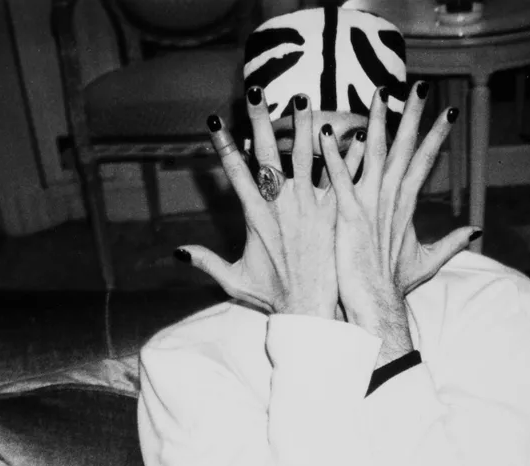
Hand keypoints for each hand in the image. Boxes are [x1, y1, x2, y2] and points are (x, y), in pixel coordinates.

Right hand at [174, 90, 363, 319]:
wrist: (309, 310)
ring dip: (303, 126)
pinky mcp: (332, 214)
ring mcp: (308, 208)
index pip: (236, 173)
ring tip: (303, 98)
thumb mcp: (233, 280)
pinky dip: (345, 155)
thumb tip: (178, 253)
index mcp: (255, 217)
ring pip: (305, 158)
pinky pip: (340, 179)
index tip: (215, 121)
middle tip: (257, 91)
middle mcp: (280, 207)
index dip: (225, 146)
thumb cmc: (272, 297)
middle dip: (261, 121)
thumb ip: (207, 262)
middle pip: (268, 155)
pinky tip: (351, 132)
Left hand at [320, 84, 478, 355]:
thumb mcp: (427, 261)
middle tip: (422, 85)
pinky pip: (339, 180)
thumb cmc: (394, 287)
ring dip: (377, 122)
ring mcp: (370, 207)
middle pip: (406, 149)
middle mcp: (391, 201)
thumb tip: (476, 231)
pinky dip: (333, 156)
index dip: (436, 136)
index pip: (424, 163)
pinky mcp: (349, 217)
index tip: (447, 111)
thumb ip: (451, 243)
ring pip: (375, 155)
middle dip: (414, 117)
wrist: (377, 308)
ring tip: (379, 93)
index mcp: (406, 207)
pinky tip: (325, 133)